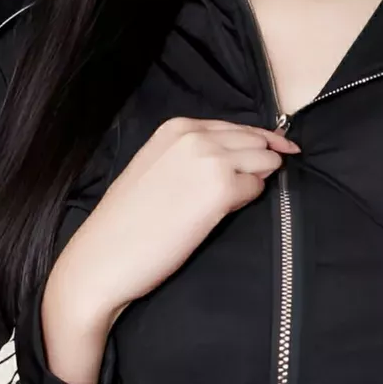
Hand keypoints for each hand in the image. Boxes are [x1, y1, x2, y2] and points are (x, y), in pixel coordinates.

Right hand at [42, 117, 298, 383]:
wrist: (104, 257)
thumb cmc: (124, 223)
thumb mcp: (154, 169)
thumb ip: (188, 157)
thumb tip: (229, 160)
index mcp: (176, 127)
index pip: (233, 126)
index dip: (258, 139)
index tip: (277, 149)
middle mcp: (195, 136)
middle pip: (255, 139)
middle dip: (267, 155)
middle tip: (277, 170)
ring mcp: (211, 160)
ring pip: (264, 159)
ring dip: (261, 177)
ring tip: (241, 198)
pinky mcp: (223, 189)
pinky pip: (258, 189)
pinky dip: (251, 200)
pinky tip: (228, 213)